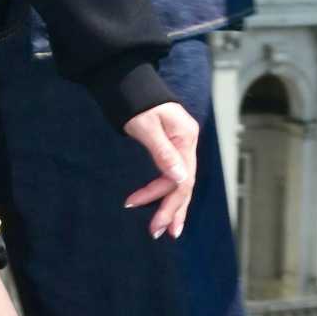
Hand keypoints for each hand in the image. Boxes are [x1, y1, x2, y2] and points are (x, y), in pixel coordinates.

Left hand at [122, 102, 198, 240]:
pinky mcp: (173, 146)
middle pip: (184, 184)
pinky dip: (167, 191)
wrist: (129, 83)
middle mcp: (187, 143)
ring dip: (173, 206)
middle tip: (159, 233)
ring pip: (180, 182)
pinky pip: (173, 175)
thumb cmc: (136, 102)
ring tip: (166, 229)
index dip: (162, 197)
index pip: (179, 177)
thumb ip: (163, 152)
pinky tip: (164, 205)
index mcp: (185, 138)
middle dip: (172, 209)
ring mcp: (182, 145)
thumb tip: (180, 179)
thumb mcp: (147, 126)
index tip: (136, 205)